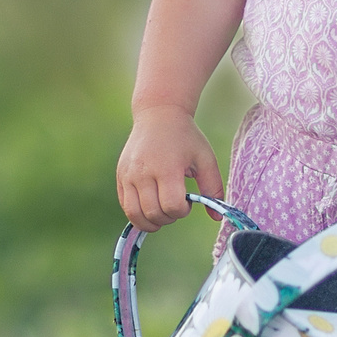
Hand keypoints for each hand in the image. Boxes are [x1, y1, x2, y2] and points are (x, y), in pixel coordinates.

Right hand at [118, 107, 223, 231]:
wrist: (158, 115)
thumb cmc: (185, 137)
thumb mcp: (205, 158)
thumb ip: (213, 188)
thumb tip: (216, 217)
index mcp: (167, 168)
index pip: (172, 206)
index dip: (182, 211)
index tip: (187, 201)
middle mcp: (144, 172)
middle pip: (154, 213)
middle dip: (169, 217)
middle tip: (175, 206)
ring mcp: (128, 174)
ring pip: (135, 214)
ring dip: (151, 221)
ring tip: (162, 212)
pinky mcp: (120, 176)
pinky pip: (125, 206)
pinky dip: (138, 214)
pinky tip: (150, 206)